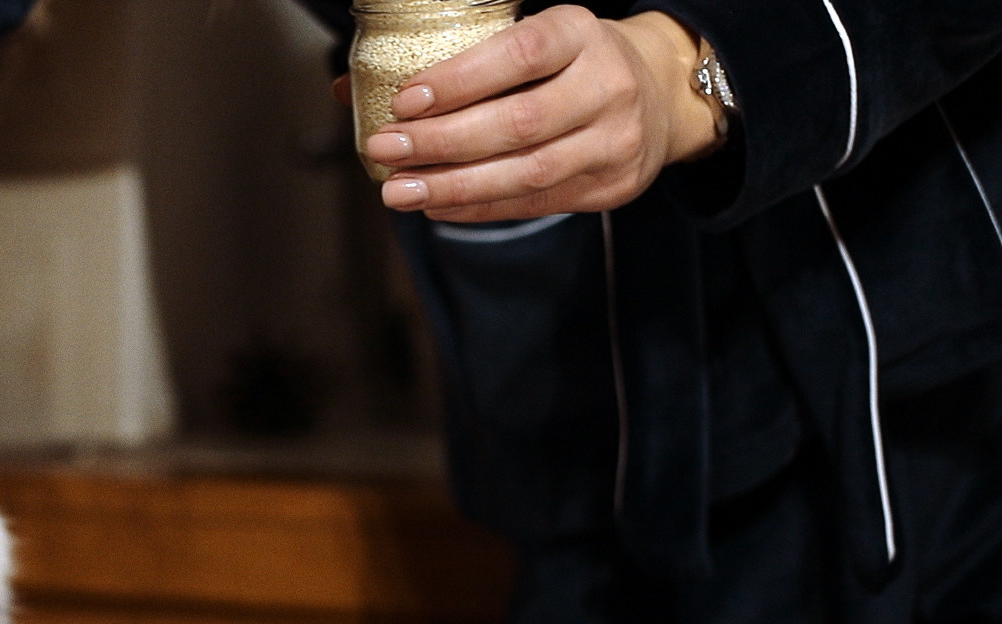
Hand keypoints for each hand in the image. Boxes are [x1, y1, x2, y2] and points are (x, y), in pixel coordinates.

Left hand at [345, 6, 719, 221]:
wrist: (660, 93)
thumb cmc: (570, 63)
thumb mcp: (529, 40)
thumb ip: (452, 63)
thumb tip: (345, 92)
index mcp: (581, 32)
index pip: (520, 54)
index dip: (460, 80)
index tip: (405, 100)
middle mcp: (608, 83)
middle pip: (520, 122)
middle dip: (442, 142)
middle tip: (386, 150)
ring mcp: (616, 139)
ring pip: (528, 172)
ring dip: (454, 186)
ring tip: (400, 190)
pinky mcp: (612, 186)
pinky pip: (536, 202)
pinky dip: (479, 208)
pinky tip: (437, 207)